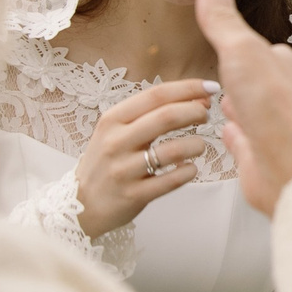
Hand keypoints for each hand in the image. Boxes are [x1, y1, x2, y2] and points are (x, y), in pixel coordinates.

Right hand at [74, 78, 215, 238]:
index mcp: (112, 119)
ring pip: (172, 150)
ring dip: (195, 144)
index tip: (210, 88)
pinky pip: (170, 181)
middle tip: (206, 114)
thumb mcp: (116, 131)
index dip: (188, 88)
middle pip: (166, 117)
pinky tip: (190, 168)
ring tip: (200, 146)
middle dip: (194, 112)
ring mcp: (123, 170)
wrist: (81, 203)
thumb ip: (150, 114)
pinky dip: (188, 172)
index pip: (155, 95)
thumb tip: (196, 99)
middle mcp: (115, 142)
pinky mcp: (132, 195)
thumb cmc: (107, 162)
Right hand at [194, 0, 291, 215]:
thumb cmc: (278, 111)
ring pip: (245, 110)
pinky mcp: (257, 154)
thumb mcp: (242, 52)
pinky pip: (240, 140)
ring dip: (232, 105)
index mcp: (279, 65)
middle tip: (217, 69)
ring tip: (217, 99)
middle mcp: (277, 95)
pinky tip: (226, 132)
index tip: (221, 35)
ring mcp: (267, 126)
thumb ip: (223, 22)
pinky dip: (232, 135)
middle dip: (233, 77)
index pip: (253, 47)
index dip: (235, 43)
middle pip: (249, 80)